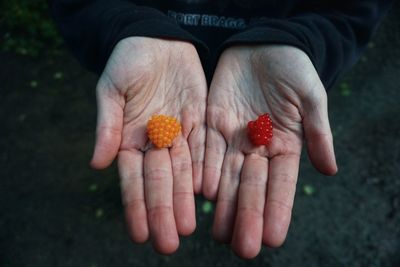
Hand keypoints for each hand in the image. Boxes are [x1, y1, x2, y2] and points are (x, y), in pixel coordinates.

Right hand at [90, 37, 206, 253]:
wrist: (157, 40)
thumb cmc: (127, 61)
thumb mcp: (111, 89)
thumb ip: (107, 126)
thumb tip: (97, 164)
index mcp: (130, 139)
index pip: (133, 179)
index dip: (135, 205)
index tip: (139, 233)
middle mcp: (156, 143)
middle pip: (160, 182)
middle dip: (163, 211)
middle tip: (168, 242)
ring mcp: (179, 134)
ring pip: (183, 172)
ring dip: (185, 199)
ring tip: (187, 227)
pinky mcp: (201, 121)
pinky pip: (205, 149)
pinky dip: (205, 170)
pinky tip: (207, 193)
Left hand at [203, 45, 336, 257]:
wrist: (262, 45)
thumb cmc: (293, 68)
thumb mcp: (311, 97)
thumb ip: (318, 132)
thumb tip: (330, 170)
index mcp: (285, 145)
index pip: (281, 184)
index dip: (277, 210)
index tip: (273, 237)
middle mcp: (257, 148)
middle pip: (251, 187)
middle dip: (247, 216)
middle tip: (242, 247)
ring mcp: (233, 138)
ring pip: (227, 176)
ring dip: (223, 205)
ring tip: (218, 232)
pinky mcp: (212, 125)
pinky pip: (206, 151)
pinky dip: (203, 172)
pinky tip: (199, 195)